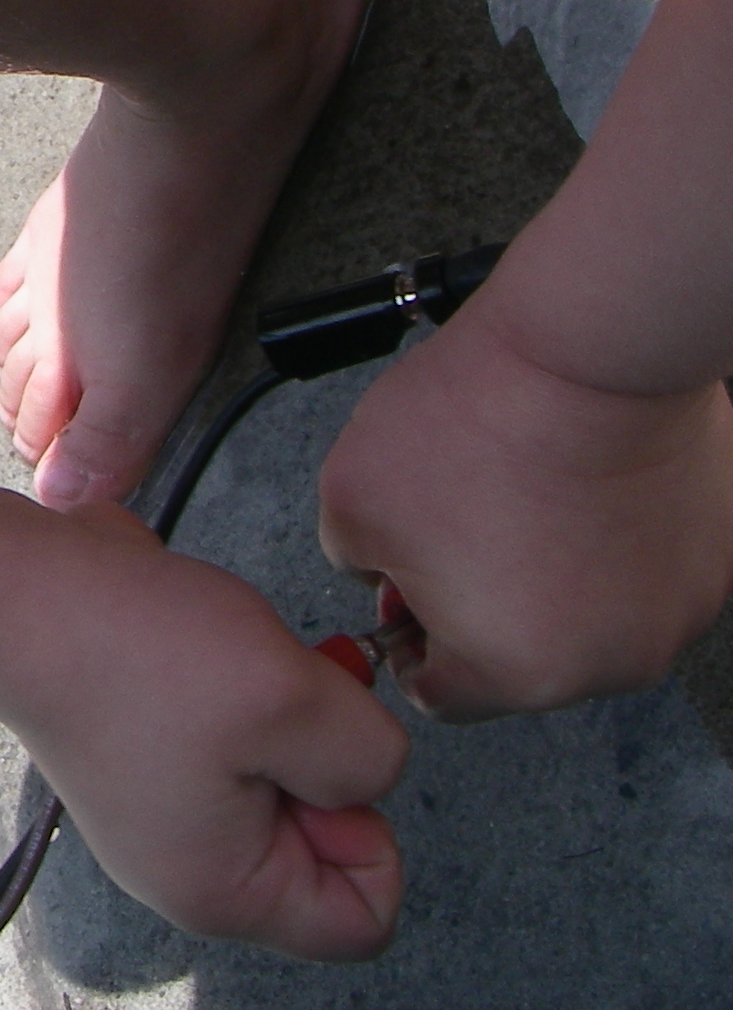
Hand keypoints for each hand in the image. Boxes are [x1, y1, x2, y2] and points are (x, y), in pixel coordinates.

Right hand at [0, 501, 407, 958]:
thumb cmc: (126, 646)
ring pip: (279, 783)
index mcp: (223, 892)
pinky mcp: (142, 756)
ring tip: (226, 667)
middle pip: (323, 846)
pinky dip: (234, 694)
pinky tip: (196, 654)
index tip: (315, 754)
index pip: (364, 917)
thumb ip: (370, 756)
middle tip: (269, 696)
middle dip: (317, 757)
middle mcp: (187, 868)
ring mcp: (161, 812)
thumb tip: (365, 771)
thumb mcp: (292, 697)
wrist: (12, 588)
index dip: (371, 830)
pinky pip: (232, 743)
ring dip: (276, 714)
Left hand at [320, 304, 732, 719]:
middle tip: (452, 523)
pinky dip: (603, 534)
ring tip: (514, 487)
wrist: (586, 352)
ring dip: (545, 567)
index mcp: (519, 671)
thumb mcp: (349, 503)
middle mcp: (611, 662)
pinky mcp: (713, 559)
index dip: (405, 636)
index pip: (442, 693)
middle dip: (477, 599)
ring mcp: (674, 613)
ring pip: (583, 610)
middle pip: (518, 655)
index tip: (400, 592)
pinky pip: (636, 565)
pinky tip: (572, 479)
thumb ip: (353, 564)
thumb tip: (378, 572)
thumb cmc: (477, 425)